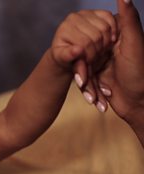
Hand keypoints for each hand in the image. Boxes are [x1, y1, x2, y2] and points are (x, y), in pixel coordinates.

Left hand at [50, 9, 116, 80]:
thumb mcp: (66, 61)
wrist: (70, 49)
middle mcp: (73, 18)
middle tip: (94, 59)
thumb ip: (72, 61)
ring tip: (99, 52)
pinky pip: (110, 19)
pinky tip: (109, 41)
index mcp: (64, 29)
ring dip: (106, 43)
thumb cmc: (67, 56)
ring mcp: (86, 13)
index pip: (84, 43)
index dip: (89, 56)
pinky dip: (113, 30)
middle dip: (97, 51)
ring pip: (104, 28)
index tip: (87, 64)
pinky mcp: (97, 12)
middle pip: (96, 36)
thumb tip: (79, 55)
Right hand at [95, 0, 143, 126]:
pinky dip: (89, 89)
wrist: (138, 105)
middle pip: (86, 50)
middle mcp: (110, 48)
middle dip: (84, 67)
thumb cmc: (139, 74)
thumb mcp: (134, 44)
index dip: (89, 42)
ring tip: (94, 90)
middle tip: (87, 76)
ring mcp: (102, 62)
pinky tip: (96, 97)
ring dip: (87, 81)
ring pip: (83, 67)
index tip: (90, 55)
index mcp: (120, 36)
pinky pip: (85, 79)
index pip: (96, 31)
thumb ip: (129, 20)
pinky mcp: (97, 76)